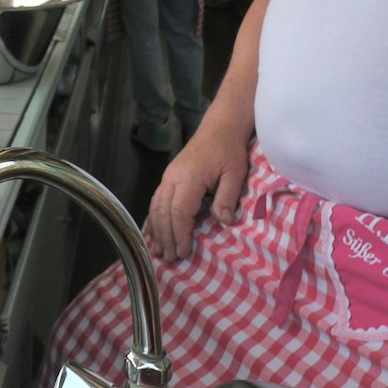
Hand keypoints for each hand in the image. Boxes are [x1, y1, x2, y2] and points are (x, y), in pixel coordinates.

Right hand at [145, 125, 250, 261]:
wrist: (219, 127)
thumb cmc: (229, 150)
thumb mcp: (235, 173)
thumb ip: (227, 198)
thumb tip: (224, 222)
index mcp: (188, 178)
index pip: (179, 212)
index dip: (180, 234)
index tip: (184, 253)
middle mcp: (172, 178)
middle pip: (163, 213)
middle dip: (166, 238)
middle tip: (171, 259)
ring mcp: (168, 176)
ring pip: (156, 207)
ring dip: (157, 230)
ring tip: (159, 251)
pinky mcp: (168, 177)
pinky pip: (156, 200)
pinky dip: (153, 218)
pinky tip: (152, 232)